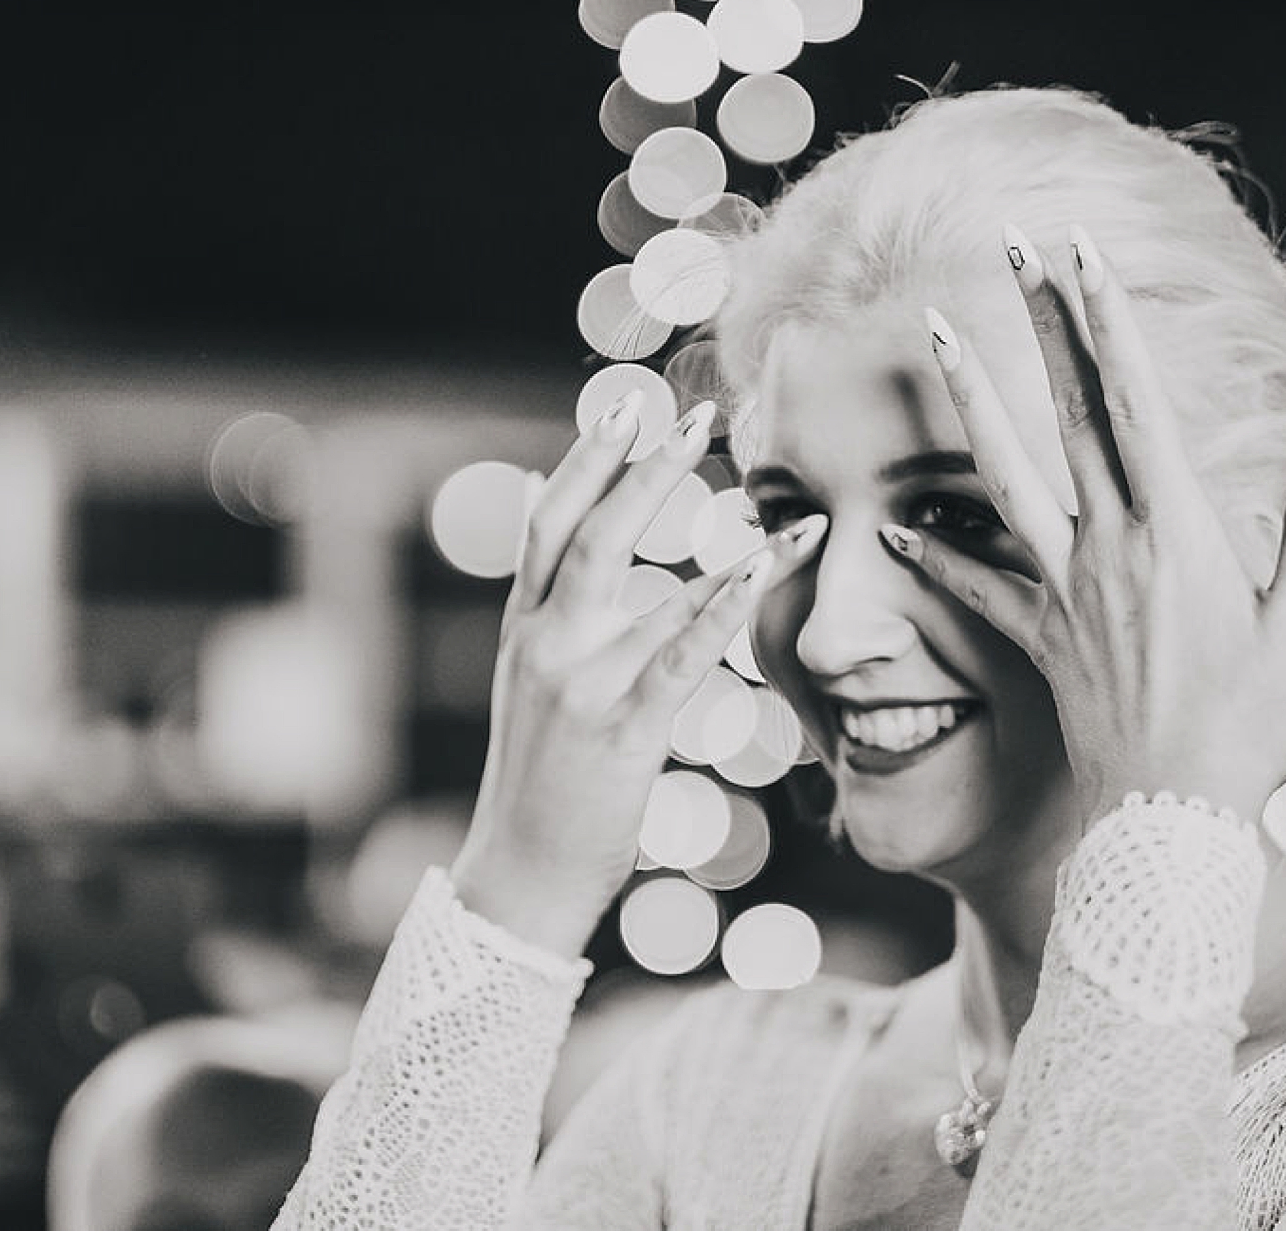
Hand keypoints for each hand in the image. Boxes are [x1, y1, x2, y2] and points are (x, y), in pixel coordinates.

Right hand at [450, 390, 826, 956]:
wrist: (520, 878)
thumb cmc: (539, 785)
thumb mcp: (528, 684)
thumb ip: (545, 602)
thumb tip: (542, 510)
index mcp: (523, 630)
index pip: (548, 525)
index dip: (587, 461)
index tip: (625, 407)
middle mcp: (543, 644)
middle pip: (592, 532)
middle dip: (642, 468)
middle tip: (693, 417)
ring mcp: (579, 684)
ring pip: (645, 583)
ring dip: (708, 528)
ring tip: (765, 484)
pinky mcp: (623, 728)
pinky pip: (681, 652)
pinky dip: (725, 602)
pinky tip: (763, 561)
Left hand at [887, 226, 1285, 825]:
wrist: (1170, 818)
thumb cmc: (1249, 728)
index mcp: (1174, 529)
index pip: (1134, 398)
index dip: (1106, 318)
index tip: (1081, 250)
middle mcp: (1106, 542)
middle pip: (1068, 409)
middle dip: (1041, 320)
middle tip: (1010, 243)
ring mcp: (1062, 586)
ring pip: (1003, 473)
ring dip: (970, 398)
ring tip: (930, 336)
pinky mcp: (1036, 635)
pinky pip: (977, 585)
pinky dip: (939, 555)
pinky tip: (898, 530)